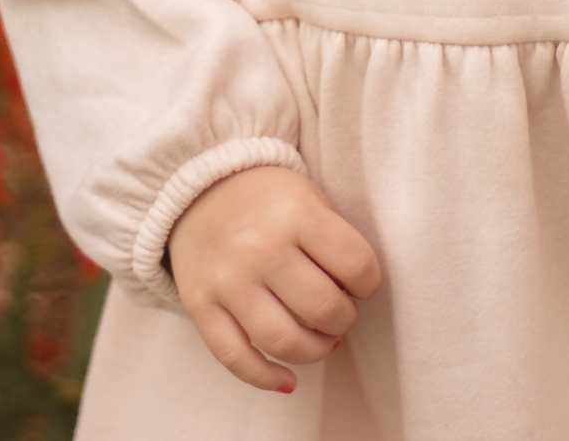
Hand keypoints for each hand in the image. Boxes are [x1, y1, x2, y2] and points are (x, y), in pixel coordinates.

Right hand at [167, 166, 381, 393]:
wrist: (198, 189)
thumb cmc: (269, 201)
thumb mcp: (309, 199)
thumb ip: (334, 243)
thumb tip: (352, 302)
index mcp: (295, 215)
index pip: (356, 265)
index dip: (369, 284)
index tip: (360, 283)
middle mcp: (259, 247)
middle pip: (323, 310)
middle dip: (344, 321)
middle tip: (338, 312)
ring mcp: (226, 279)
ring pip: (282, 341)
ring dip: (314, 351)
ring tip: (320, 339)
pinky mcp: (199, 304)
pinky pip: (235, 358)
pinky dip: (266, 378)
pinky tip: (288, 379)